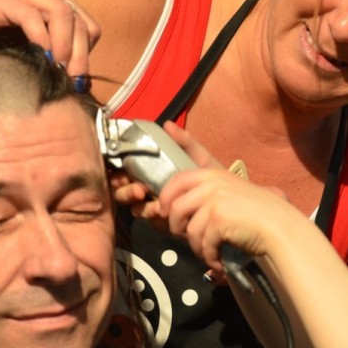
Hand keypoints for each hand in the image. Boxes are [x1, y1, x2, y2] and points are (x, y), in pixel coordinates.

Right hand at [0, 0, 99, 76]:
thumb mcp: (34, 49)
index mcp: (57, 0)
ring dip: (64, 45)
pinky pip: (32, 16)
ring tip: (58, 69)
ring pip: (62, 13)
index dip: (88, 53)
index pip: (89, 26)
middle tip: (72, 80)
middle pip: (79, 21)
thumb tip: (81, 82)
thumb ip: (56, 56)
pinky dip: (41, 38)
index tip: (78, 79)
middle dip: (80, 55)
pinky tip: (40, 57)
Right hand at [108, 120, 224, 219]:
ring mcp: (155, 208)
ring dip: (141, 206)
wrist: (228, 198)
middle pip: (123, 192)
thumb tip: (167, 124)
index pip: (126, 172)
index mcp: (152, 172)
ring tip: (154, 203)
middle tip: (139, 190)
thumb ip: (184, 141)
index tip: (123, 173)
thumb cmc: (211, 175)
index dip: (119, 173)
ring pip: (135, 209)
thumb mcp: (198, 156)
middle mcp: (149, 190)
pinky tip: (162, 212)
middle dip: (126, 192)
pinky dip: (155, 217)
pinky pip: (152, 222)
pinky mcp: (164, 223)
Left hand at [159, 167, 294, 271]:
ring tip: (210, 254)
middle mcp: (212, 183)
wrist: (280, 227)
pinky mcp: (218, 219)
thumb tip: (174, 212)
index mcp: (213, 174)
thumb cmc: (259, 215)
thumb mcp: (232, 194)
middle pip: (175, 208)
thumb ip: (208, 196)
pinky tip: (219, 261)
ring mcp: (214, 200)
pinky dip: (209, 257)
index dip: (165, 197)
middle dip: (177, 229)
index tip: (164, 212)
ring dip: (197, 248)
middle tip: (190, 240)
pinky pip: (202, 244)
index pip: (177, 179)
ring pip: (189, 230)